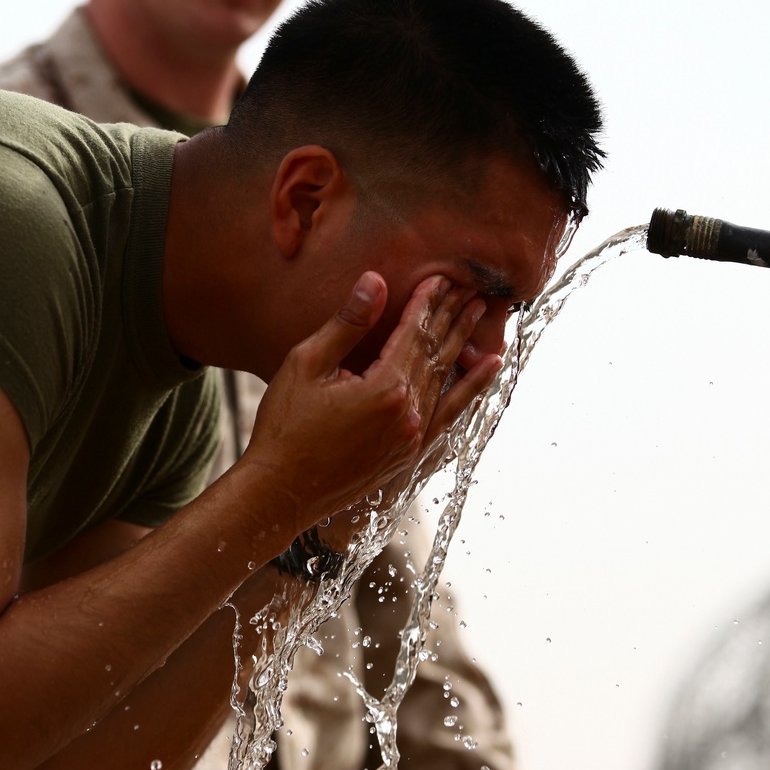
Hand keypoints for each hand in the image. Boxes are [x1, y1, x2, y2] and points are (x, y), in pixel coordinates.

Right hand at [245, 271, 499, 532]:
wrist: (280, 492)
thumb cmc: (284, 427)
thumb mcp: (307, 365)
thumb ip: (347, 324)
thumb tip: (375, 282)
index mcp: (385, 388)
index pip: (414, 333)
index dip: (427, 302)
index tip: (441, 277)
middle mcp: (408, 414)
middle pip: (435, 353)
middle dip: (451, 316)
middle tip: (470, 288)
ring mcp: (412, 438)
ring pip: (446, 380)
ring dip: (463, 343)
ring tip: (479, 314)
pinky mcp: (408, 455)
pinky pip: (449, 414)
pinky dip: (471, 389)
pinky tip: (489, 369)